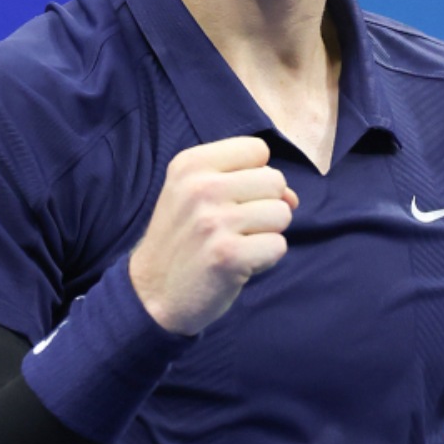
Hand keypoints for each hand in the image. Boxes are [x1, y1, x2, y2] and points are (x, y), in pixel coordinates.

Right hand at [128, 136, 297, 335]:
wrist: (150, 294)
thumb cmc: (184, 239)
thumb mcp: (197, 195)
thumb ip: (246, 181)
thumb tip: (292, 197)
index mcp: (190, 164)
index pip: (257, 149)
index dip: (255, 176)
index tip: (231, 199)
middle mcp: (200, 188)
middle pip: (276, 180)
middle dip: (265, 206)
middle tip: (233, 228)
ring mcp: (213, 221)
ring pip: (282, 213)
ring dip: (266, 234)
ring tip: (235, 244)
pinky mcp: (228, 255)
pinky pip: (279, 246)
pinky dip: (265, 259)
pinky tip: (238, 264)